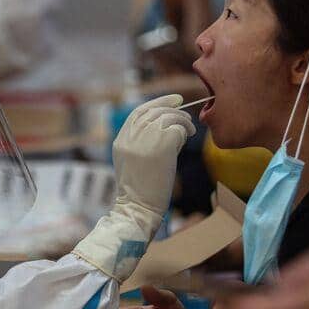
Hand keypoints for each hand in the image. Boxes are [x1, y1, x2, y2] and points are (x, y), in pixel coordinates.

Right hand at [112, 95, 196, 222]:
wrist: (138, 208)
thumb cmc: (140, 191)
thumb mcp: (131, 162)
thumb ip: (139, 142)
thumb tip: (165, 124)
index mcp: (121, 140)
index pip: (139, 111)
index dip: (158, 102)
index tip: (174, 100)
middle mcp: (131, 136)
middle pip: (155, 111)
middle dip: (173, 109)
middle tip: (186, 116)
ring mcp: (145, 139)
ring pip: (169, 117)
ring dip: (182, 122)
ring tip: (188, 131)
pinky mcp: (162, 145)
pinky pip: (178, 128)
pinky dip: (184, 132)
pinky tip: (185, 140)